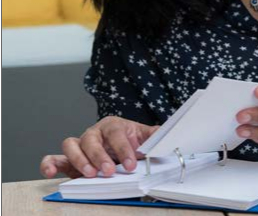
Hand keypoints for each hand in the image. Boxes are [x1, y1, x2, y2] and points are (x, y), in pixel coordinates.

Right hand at [40, 116, 158, 178]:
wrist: (123, 149)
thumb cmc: (133, 141)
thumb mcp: (146, 137)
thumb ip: (155, 136)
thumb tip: (166, 134)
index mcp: (113, 125)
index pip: (116, 134)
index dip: (123, 149)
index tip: (132, 164)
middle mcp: (94, 133)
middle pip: (91, 139)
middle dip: (99, 156)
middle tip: (109, 171)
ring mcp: (80, 145)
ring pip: (71, 145)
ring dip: (79, 160)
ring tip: (90, 174)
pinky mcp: (68, 159)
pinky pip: (55, 158)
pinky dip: (50, 163)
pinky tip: (50, 172)